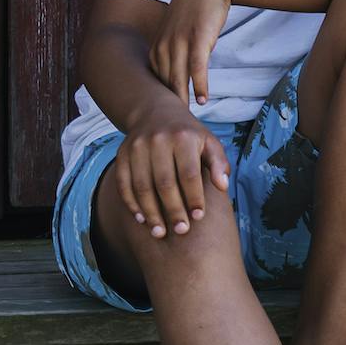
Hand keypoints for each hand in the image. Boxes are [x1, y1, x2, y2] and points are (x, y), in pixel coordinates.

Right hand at [115, 102, 227, 240]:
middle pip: (164, 182)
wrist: (156, 112)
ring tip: (160, 233)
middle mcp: (158, 140)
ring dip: (151, 212)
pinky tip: (142, 219)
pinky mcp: (122, 154)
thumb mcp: (209, 142)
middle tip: (181, 231)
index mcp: (183, 137)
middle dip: (173, 210)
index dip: (194, 197)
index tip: (198, 217)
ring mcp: (137, 147)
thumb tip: (223, 187)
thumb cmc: (189, 135)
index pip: (189, 173)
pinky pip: (124, 183)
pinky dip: (132, 204)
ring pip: (142, 186)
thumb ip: (218, 164)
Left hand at [149, 0, 233, 106]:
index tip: (164, 115)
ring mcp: (180, 42)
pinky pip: (197, 68)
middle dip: (168, 104)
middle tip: (174, 124)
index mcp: (157, 46)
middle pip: (164, 83)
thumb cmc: (195, 10)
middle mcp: (164, 45)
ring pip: (178, 78)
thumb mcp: (177, 32)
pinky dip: (199, 85)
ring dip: (183, 98)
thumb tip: (178, 75)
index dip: (160, 99)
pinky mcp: (198, 39)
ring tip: (187, 116)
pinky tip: (203, 98)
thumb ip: (174, 52)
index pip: (155, 80)